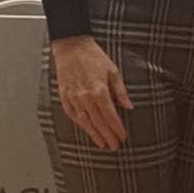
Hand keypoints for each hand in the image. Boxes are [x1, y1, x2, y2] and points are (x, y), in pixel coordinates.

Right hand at [51, 36, 133, 151]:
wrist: (71, 47)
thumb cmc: (93, 56)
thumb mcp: (113, 71)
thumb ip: (120, 91)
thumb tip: (129, 106)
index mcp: (99, 90)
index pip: (110, 115)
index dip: (117, 128)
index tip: (122, 137)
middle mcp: (85, 97)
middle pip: (98, 122)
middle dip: (108, 135)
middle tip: (114, 146)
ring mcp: (73, 98)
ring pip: (85, 122)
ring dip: (94, 134)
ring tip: (102, 144)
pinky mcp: (64, 97)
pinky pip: (73, 115)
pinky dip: (80, 124)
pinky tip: (87, 130)